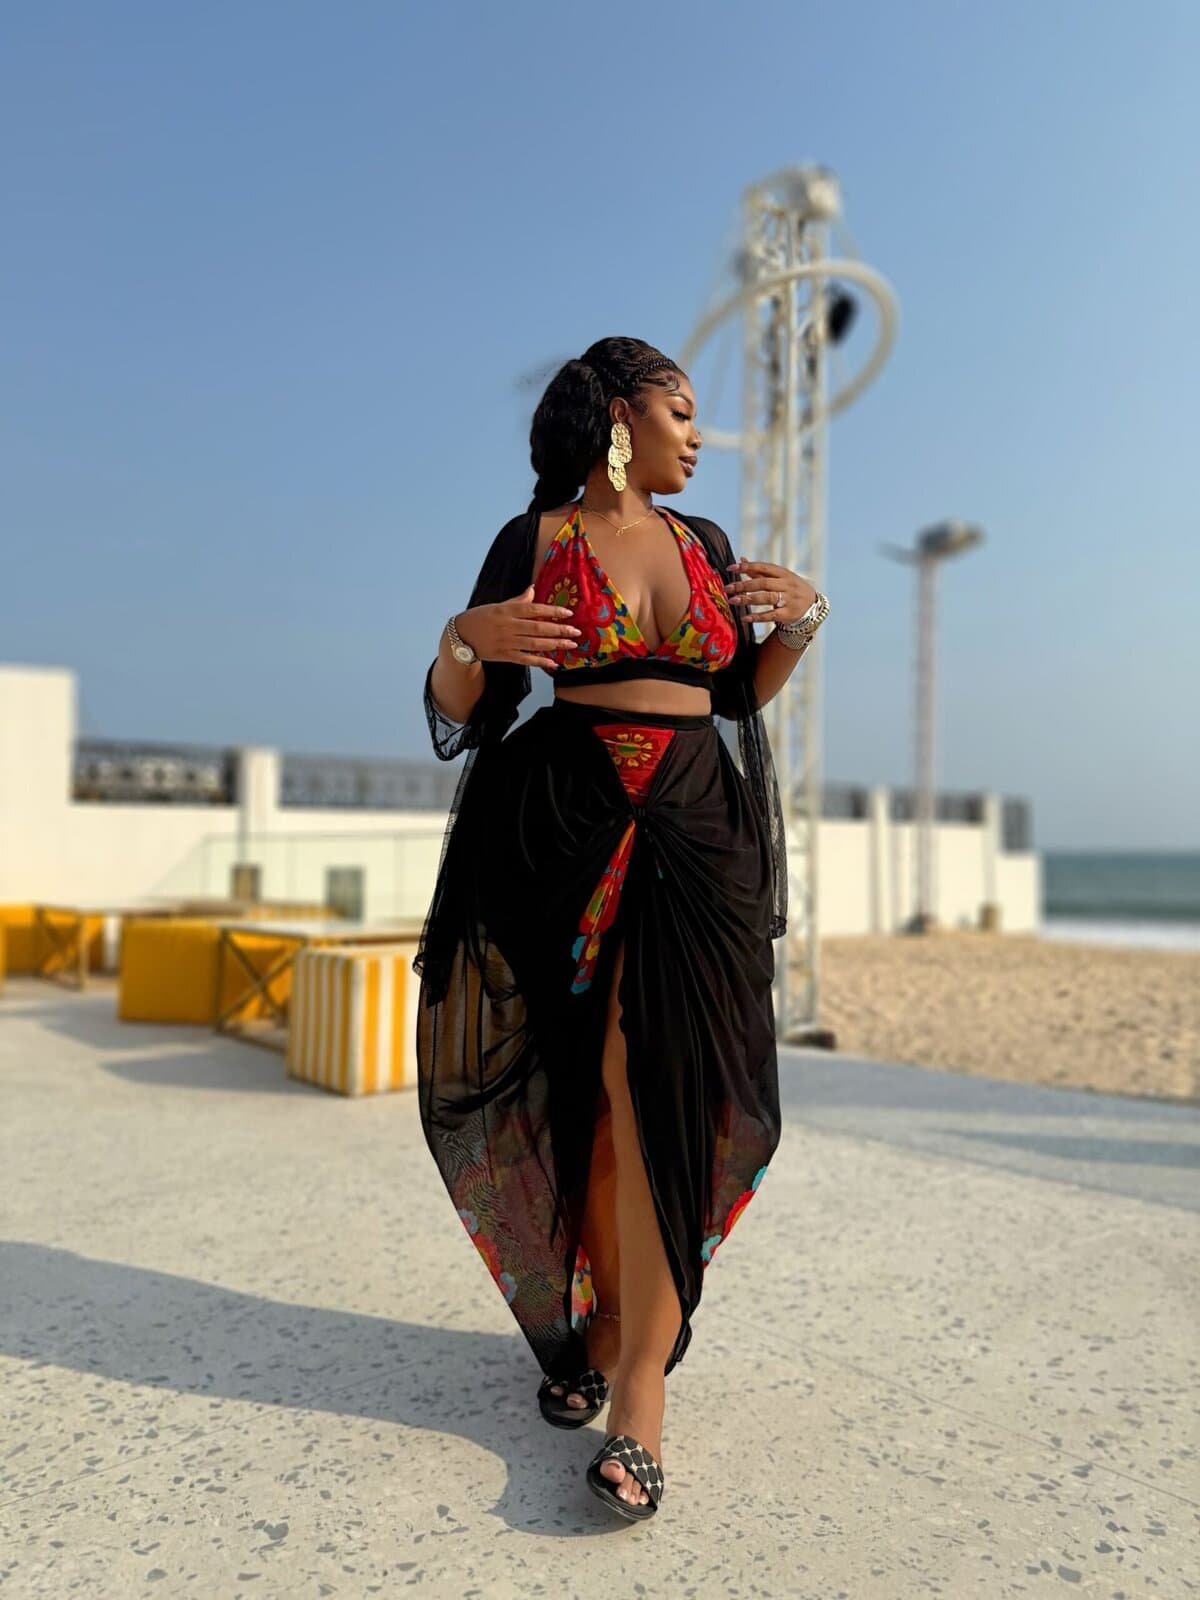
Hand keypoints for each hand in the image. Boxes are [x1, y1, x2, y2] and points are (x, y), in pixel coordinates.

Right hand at [455, 587, 582, 669]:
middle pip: (537, 628)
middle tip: (576, 632)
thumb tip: (533, 589)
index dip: (552, 612)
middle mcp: (508, 626)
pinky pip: (525, 659)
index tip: (568, 613)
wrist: (460, 636)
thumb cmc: (481, 617)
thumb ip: (517, 600)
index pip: (534, 609)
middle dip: (559, 630)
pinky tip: (553, 662)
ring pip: (534, 645)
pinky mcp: (504, 656)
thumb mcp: (498, 605)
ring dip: (554, 645)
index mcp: (507, 611)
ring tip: (570, 645)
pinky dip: (539, 662)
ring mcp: (506, 642)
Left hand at [724, 559, 817, 623]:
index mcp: (783, 573)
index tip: (730, 568)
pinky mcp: (789, 614)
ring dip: (748, 599)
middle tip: (727, 588)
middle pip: (763, 583)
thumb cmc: (790, 589)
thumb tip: (741, 559)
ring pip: (767, 598)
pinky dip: (757, 617)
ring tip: (733, 601)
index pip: (763, 567)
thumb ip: (759, 571)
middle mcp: (787, 585)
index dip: (747, 567)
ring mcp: (789, 599)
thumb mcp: (779, 577)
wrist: (813, 605)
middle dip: (743, 585)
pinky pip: (771, 615)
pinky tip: (745, 618)